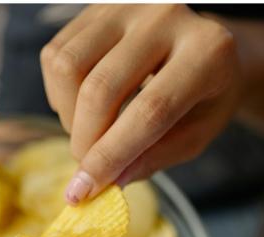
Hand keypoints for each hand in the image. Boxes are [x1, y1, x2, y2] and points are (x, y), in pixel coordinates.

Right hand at [40, 4, 242, 203]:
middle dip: (85, 142)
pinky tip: (84, 108)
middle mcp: (166, 15)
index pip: (150, 111)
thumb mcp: (198, 134)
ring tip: (91, 135)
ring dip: (70, 117)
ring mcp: (128, 3)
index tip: (86, 190)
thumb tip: (108, 181)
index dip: (112, 154)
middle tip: (88, 171)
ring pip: (69, 67)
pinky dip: (61, 95)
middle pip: (101, 89)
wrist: (204, 46)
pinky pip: (56, 54)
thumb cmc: (206, 97)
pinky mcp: (98, 4)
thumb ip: (156, 156)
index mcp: (207, 52)